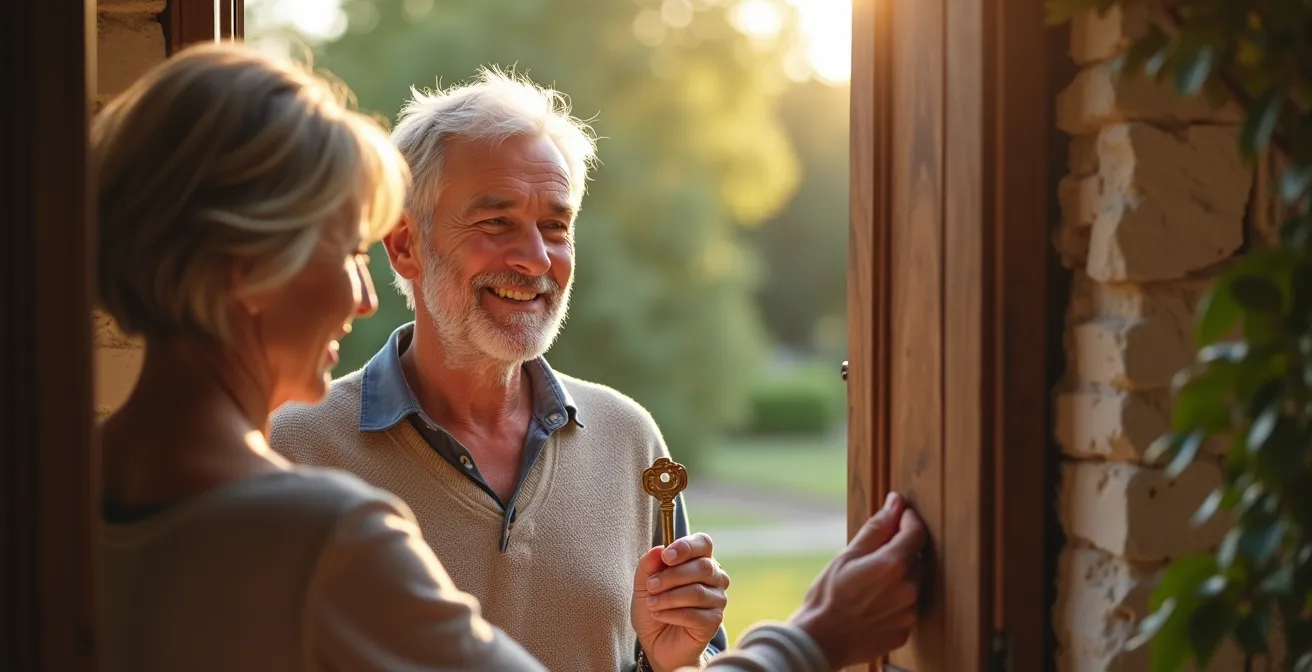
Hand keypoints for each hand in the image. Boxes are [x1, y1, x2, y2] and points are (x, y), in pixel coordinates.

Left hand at [631, 532, 730, 671]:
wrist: (656, 642)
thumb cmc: (654, 606)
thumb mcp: (643, 584)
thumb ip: (648, 565)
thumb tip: (658, 550)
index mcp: (699, 560)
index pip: (703, 543)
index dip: (686, 547)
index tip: (666, 556)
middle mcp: (715, 577)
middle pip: (703, 566)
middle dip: (671, 576)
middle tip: (651, 586)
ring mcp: (717, 599)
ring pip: (697, 592)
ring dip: (669, 597)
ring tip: (651, 604)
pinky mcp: (714, 621)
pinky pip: (695, 614)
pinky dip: (672, 614)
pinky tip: (659, 615)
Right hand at [789, 492, 926, 668]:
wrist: (820, 641)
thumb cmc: (828, 596)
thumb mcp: (847, 556)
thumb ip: (877, 528)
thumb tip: (895, 503)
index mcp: (893, 565)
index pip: (916, 532)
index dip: (909, 519)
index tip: (900, 515)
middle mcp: (909, 589)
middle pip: (917, 557)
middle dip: (901, 550)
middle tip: (873, 556)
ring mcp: (909, 612)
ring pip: (914, 582)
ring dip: (900, 576)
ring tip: (870, 583)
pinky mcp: (906, 629)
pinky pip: (908, 606)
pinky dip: (896, 599)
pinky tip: (873, 602)